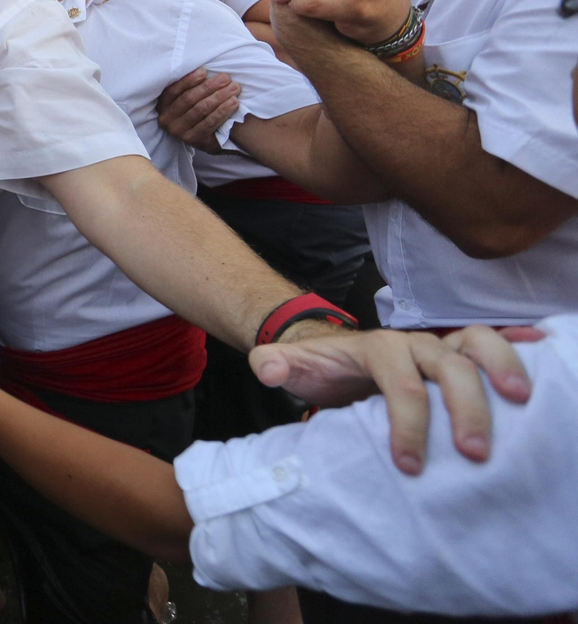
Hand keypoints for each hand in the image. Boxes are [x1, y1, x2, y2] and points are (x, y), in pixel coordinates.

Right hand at [156, 68, 239, 152]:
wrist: (208, 139)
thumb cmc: (198, 111)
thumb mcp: (187, 99)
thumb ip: (190, 86)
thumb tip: (204, 69)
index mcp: (163, 105)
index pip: (174, 90)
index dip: (189, 80)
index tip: (205, 71)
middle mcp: (167, 119)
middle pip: (189, 99)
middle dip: (209, 86)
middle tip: (226, 78)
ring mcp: (179, 131)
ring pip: (201, 109)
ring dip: (219, 97)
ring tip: (234, 88)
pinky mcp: (194, 140)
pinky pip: (210, 122)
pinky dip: (223, 111)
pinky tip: (233, 102)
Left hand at [250, 324, 533, 473]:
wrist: (335, 354)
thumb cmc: (321, 368)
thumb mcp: (294, 367)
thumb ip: (276, 365)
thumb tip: (264, 368)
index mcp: (379, 348)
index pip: (401, 384)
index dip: (408, 423)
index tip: (409, 465)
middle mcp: (416, 343)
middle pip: (449, 368)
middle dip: (465, 409)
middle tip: (474, 454)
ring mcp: (441, 347)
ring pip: (479, 346)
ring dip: (503, 369)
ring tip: (521, 403)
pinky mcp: (459, 357)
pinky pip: (493, 343)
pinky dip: (520, 347)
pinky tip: (542, 353)